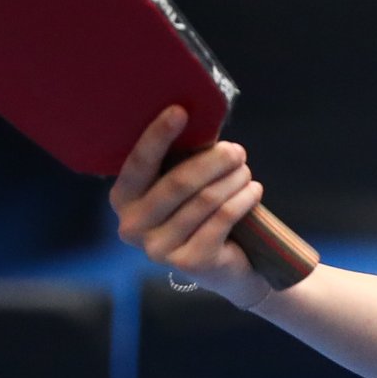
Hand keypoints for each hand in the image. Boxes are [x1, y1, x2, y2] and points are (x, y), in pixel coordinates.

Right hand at [110, 107, 272, 307]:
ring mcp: (159, 249)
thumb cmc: (198, 211)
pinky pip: (222, 218)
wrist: (222, 266)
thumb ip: (180, 158)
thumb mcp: (182, 183)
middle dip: (213, 160)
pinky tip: (253, 190)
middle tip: (237, 151)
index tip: (180, 111)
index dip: (158, 136)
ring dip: (233, 179)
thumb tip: (200, 115)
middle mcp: (132, 227)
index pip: (139, 164)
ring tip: (245, 171)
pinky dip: (243, 199)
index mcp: (123, 200)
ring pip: (206, 199)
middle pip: (178, 182)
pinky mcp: (190, 263)